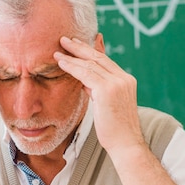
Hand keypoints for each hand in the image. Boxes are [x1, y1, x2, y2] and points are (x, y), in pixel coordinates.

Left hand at [54, 36, 143, 154]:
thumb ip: (97, 91)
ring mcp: (117, 83)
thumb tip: (85, 83)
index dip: (90, 51)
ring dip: (72, 56)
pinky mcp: (107, 90)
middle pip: (98, 57)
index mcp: (126, 80)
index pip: (105, 61)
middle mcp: (124, 78)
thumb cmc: (115, 130)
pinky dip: (72, 67)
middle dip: (80, 47)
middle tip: (65, 39)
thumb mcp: (106, 105)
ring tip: (58, 50)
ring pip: (90, 64)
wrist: (125, 144)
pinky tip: (61, 63)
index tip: (77, 44)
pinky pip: (86, 74)